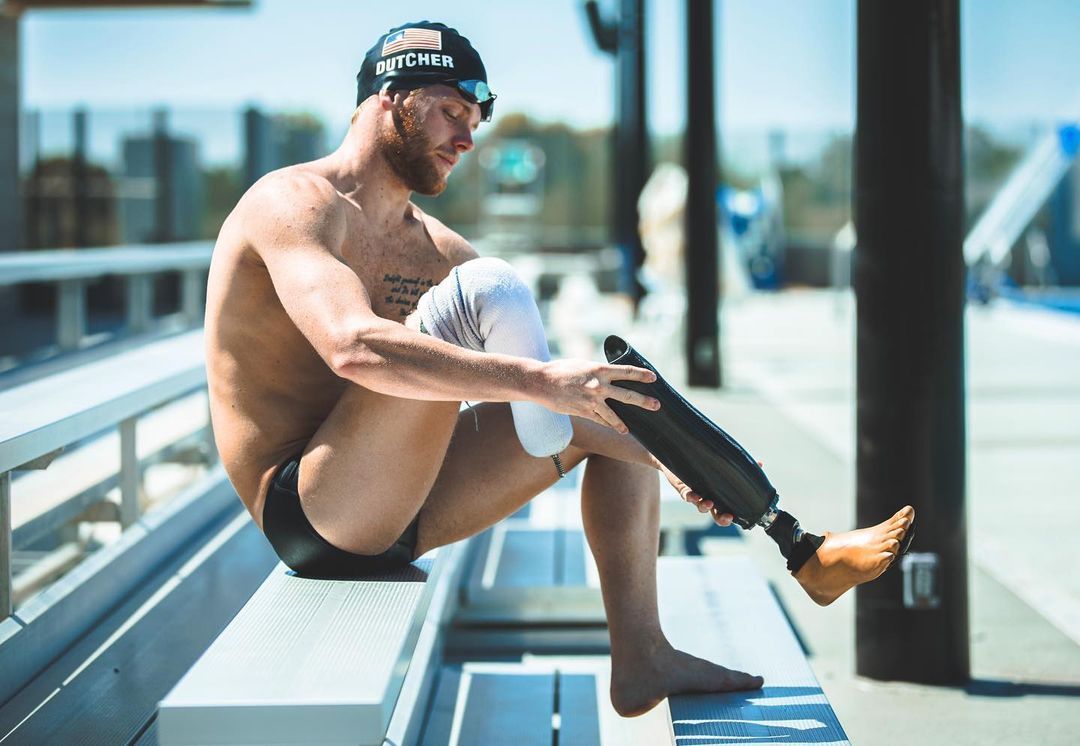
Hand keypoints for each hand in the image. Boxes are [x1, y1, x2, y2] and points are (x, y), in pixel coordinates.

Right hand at [537, 359, 659, 432]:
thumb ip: (598, 371)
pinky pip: (599, 420)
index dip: (642, 375)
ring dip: (623, 423)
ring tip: (629, 428)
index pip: (626, 371)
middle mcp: (598, 386)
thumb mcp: (583, 365)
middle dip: (644, 401)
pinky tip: (613, 429)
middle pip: (627, 395)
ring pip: (614, 415)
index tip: (653, 378)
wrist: (541, 382)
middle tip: (656, 405)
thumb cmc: (562, 370)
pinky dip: (607, 424)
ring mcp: (591, 401)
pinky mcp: (583, 412)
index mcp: (600, 370)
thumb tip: (610, 375)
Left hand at [658, 461, 733, 526]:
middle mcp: (707, 498)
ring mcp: (696, 495)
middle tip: (727, 518)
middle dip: (721, 518)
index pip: (726, 510)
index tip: (735, 516)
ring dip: (705, 506)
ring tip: (710, 503)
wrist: (678, 458)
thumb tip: (756, 464)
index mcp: (718, 496)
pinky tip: (695, 496)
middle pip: (715, 514)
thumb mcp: (719, 467)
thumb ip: (733, 469)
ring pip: (700, 506)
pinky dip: (691, 497)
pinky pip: (686, 495)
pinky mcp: (683, 488)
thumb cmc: (702, 464)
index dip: (730, 516)